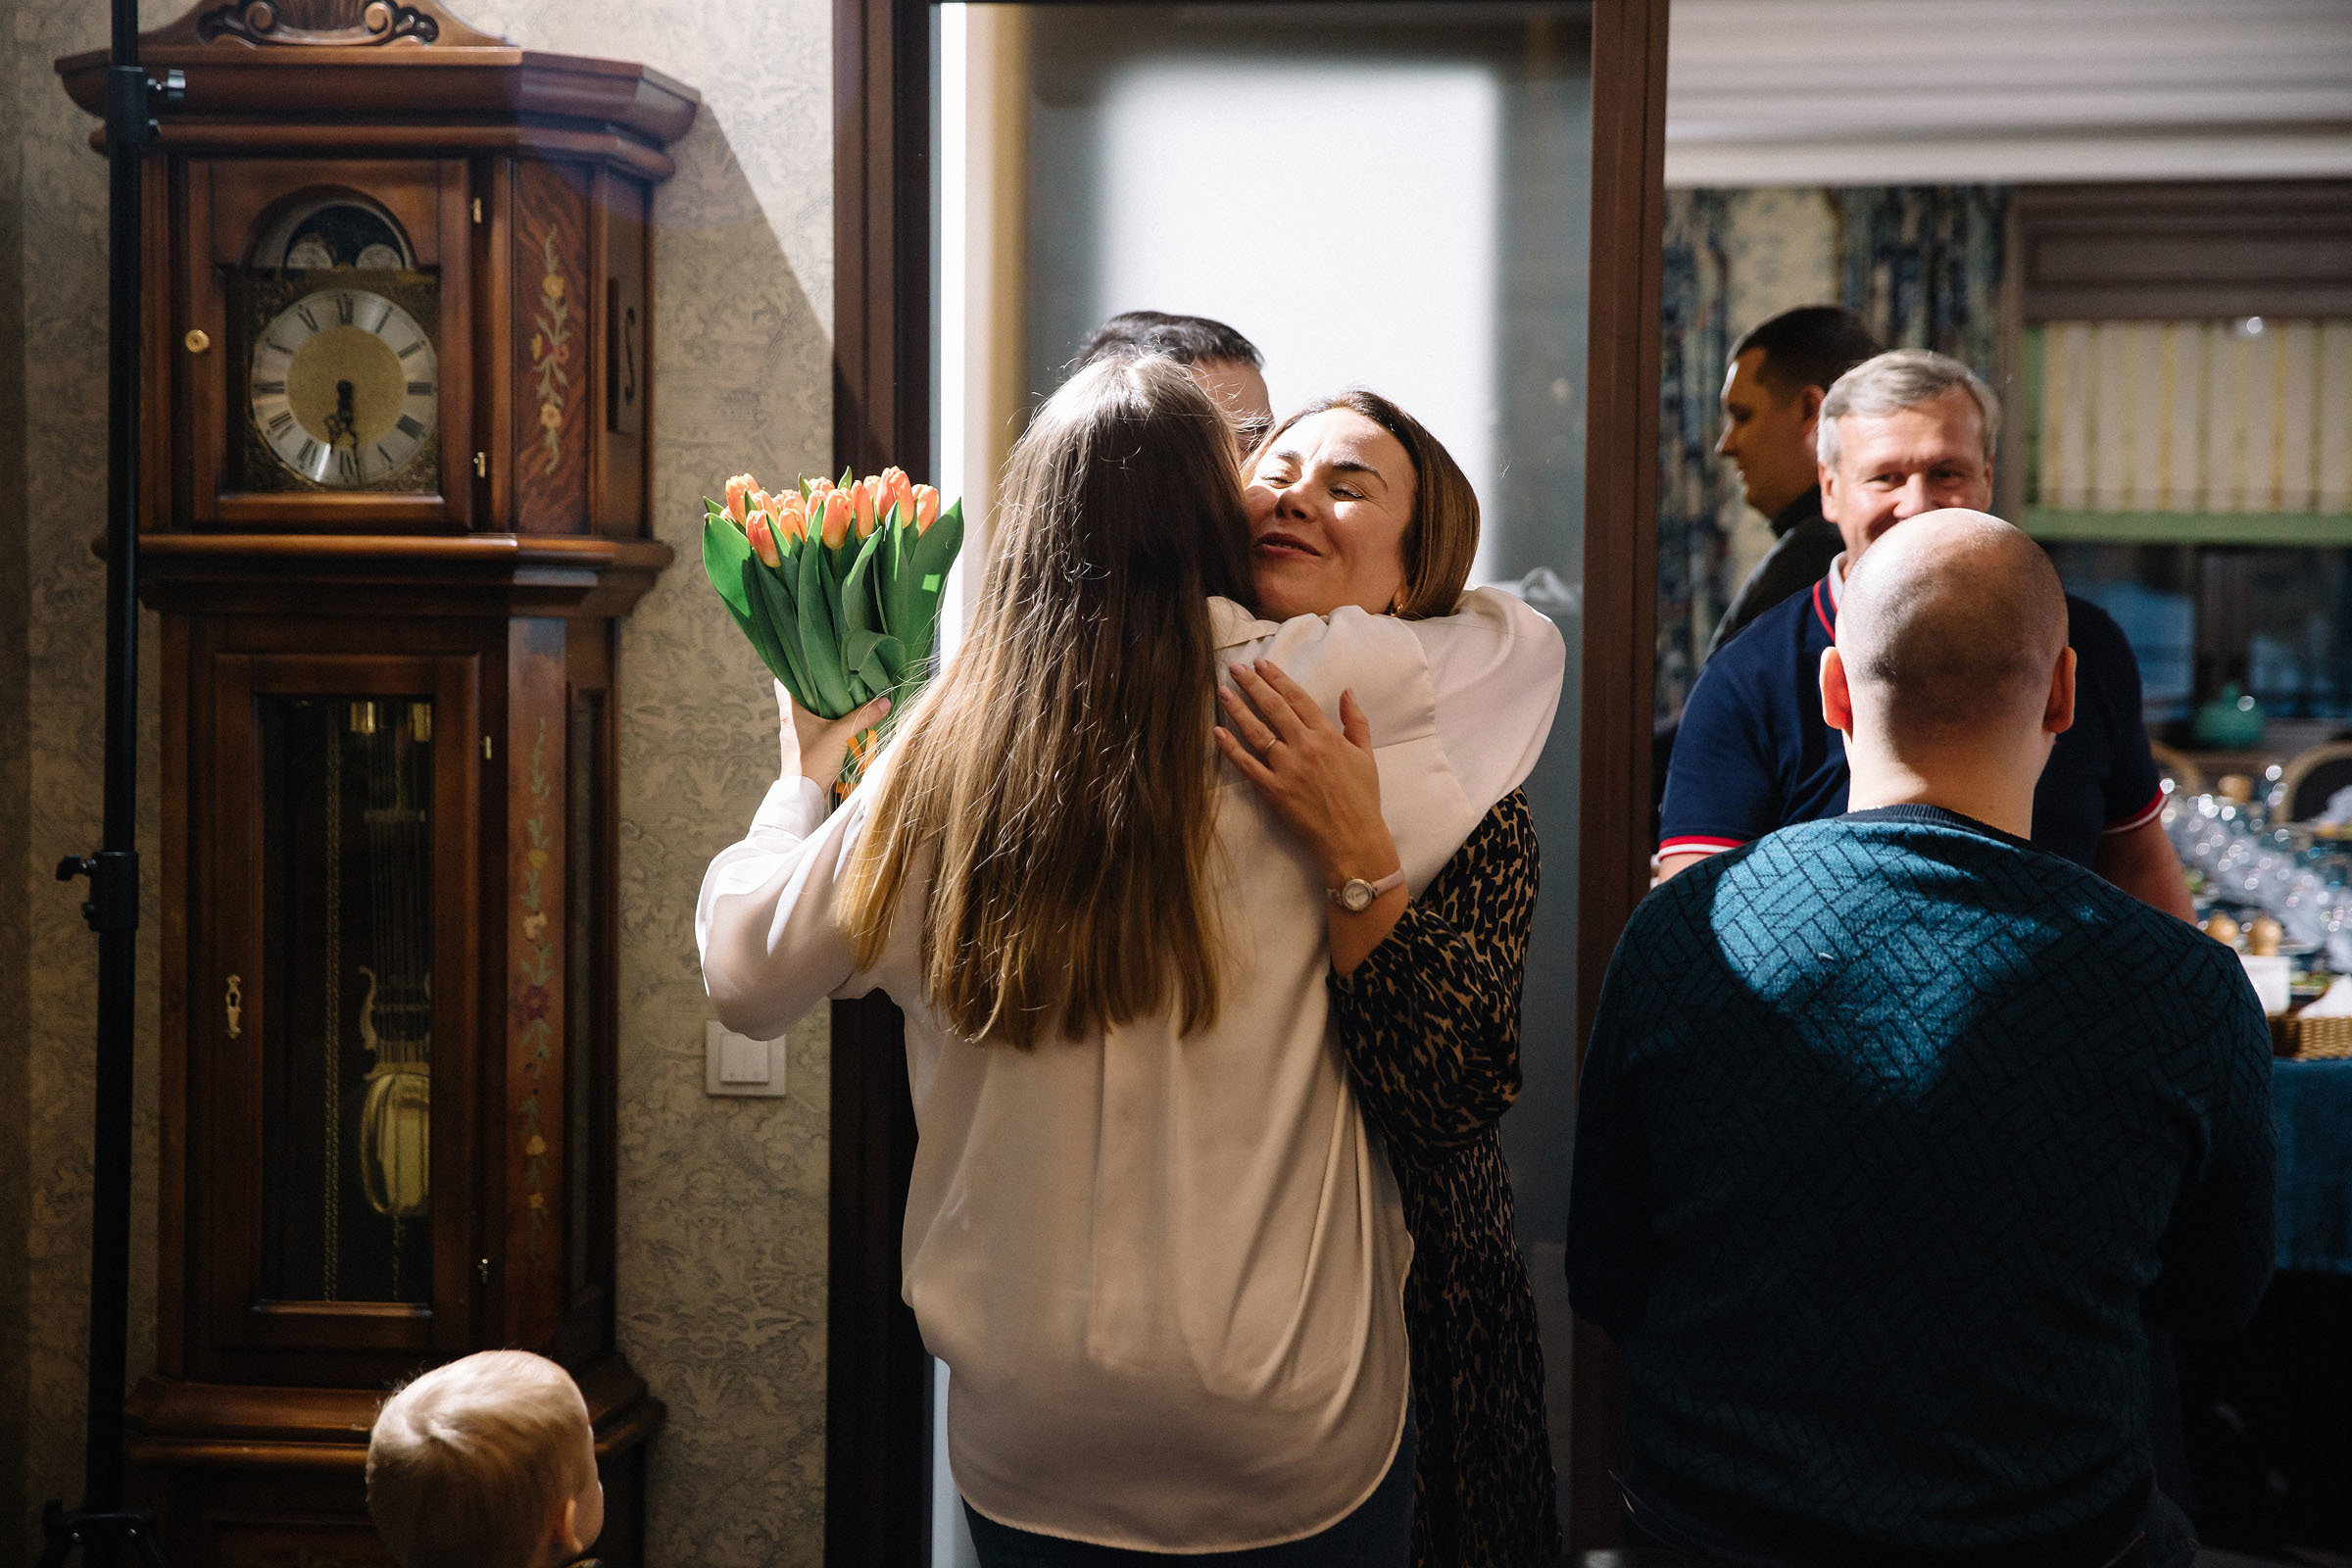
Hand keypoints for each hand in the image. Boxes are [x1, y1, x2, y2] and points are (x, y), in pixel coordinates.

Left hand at [778, 680, 889, 785]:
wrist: (803, 795)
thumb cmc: (812, 761)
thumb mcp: (839, 735)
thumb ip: (862, 718)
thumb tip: (884, 701)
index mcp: (790, 710)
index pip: (782, 681)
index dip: (792, 669)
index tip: (809, 661)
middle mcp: (790, 719)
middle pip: (799, 694)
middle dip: (815, 684)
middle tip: (834, 673)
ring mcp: (797, 733)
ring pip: (808, 710)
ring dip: (823, 703)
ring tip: (843, 692)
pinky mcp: (806, 746)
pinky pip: (816, 725)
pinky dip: (827, 719)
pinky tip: (843, 718)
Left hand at [1214, 659, 1398, 888]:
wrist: (1353, 839)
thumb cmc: (1363, 799)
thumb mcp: (1366, 755)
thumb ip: (1356, 721)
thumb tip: (1347, 691)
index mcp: (1328, 736)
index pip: (1298, 699)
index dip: (1278, 678)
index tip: (1262, 664)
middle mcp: (1306, 747)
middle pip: (1274, 708)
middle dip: (1253, 685)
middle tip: (1235, 668)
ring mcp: (1288, 769)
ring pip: (1258, 732)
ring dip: (1238, 709)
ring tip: (1223, 692)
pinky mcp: (1274, 791)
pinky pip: (1248, 765)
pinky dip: (1231, 748)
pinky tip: (1218, 732)